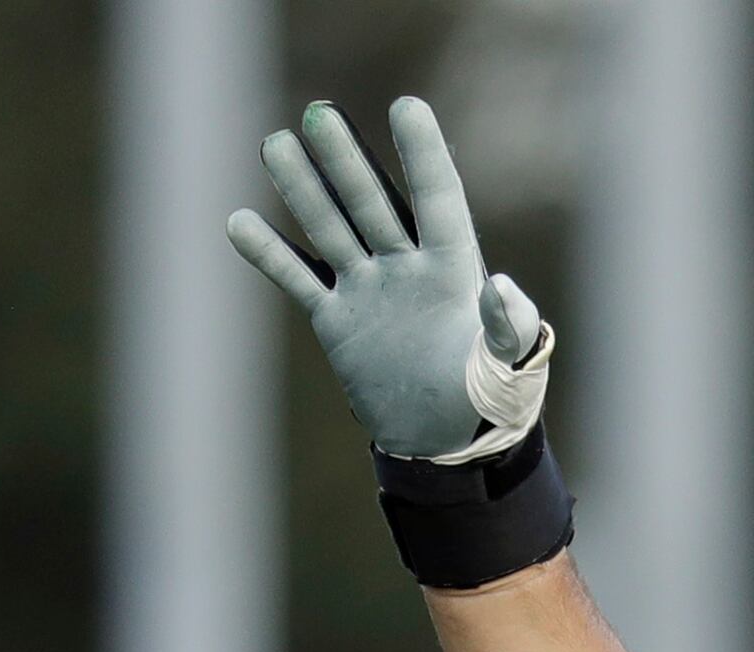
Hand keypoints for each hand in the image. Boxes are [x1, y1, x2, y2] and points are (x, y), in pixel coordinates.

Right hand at [230, 97, 551, 463]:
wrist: (448, 443)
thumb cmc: (495, 401)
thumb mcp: (513, 367)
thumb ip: (510, 327)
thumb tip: (500, 287)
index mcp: (454, 268)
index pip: (437, 199)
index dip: (423, 154)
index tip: (407, 107)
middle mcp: (406, 267)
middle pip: (371, 204)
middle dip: (345, 162)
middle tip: (320, 115)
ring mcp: (369, 290)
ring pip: (331, 228)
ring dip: (303, 190)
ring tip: (275, 144)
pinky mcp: (339, 321)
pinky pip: (299, 280)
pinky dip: (270, 254)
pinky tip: (240, 221)